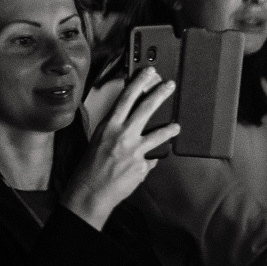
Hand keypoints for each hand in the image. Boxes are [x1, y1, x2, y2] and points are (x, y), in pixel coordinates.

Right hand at [59, 66, 179, 230]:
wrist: (90, 192)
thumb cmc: (90, 167)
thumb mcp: (99, 140)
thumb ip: (116, 130)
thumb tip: (132, 123)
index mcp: (109, 126)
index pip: (126, 99)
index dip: (139, 83)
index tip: (148, 73)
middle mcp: (123, 135)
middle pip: (146, 108)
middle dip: (160, 94)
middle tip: (170, 85)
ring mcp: (135, 150)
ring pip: (159, 134)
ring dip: (170, 129)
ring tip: (176, 126)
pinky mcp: (142, 165)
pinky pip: (151, 159)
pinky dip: (149, 161)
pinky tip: (145, 163)